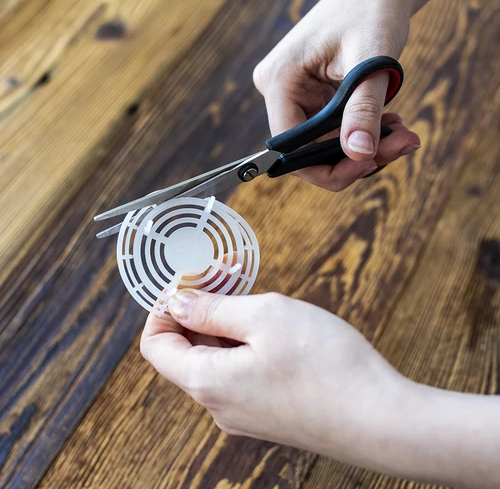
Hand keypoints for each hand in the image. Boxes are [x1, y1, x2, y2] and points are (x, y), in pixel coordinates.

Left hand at [141, 290, 499, 487]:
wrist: (381, 420)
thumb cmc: (325, 365)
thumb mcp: (264, 317)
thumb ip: (213, 308)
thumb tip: (179, 302)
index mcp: (207, 382)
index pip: (156, 345)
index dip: (162, 308)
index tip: (186, 281)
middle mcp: (219, 404)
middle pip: (188, 349)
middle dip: (201, 306)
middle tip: (226, 273)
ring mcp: (245, 411)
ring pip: (217, 357)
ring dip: (226, 321)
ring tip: (253, 293)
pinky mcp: (268, 412)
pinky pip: (240, 370)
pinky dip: (244, 341)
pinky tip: (271, 323)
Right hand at [253, 0, 425, 190]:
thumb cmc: (371, 8)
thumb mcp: (371, 59)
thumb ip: (364, 109)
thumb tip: (360, 156)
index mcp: (280, 81)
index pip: (291, 149)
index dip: (327, 168)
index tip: (369, 164)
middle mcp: (280, 92)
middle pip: (310, 150)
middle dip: (356, 158)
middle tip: (401, 144)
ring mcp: (294, 96)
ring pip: (325, 145)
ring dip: (365, 147)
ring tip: (402, 133)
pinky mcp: (310, 98)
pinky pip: (332, 132)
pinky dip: (362, 134)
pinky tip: (389, 124)